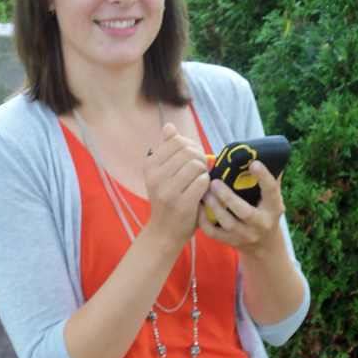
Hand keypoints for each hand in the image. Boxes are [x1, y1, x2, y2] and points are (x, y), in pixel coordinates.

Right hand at [144, 123, 210, 243]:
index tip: (195, 158)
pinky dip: (207, 184)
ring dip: (204, 172)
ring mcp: (167, 191)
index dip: (192, 146)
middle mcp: (154, 177)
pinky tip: (202, 191)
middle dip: (200, 158)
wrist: (165, 231)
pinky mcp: (181, 203)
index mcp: (149, 165)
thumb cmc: (168, 198)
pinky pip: (203, 181)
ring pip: (197, 165)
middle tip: (201, 170)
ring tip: (201, 180)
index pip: (177, 141)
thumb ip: (167, 149)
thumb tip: (169, 125)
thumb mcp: (162, 173)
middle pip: (189, 152)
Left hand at [198, 160, 285, 257]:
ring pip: (228, 223)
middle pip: (245, 212)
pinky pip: (214, 233)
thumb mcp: (272, 198)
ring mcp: (247, 235)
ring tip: (203, 192)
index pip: (271, 191)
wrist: (265, 246)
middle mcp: (262, 224)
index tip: (253, 163)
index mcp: (274, 208)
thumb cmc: (265, 212)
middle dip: (229, 197)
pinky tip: (197, 206)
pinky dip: (203, 221)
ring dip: (214, 207)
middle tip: (214, 182)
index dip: (263, 177)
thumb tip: (266, 153)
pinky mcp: (232, 242)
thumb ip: (270, 179)